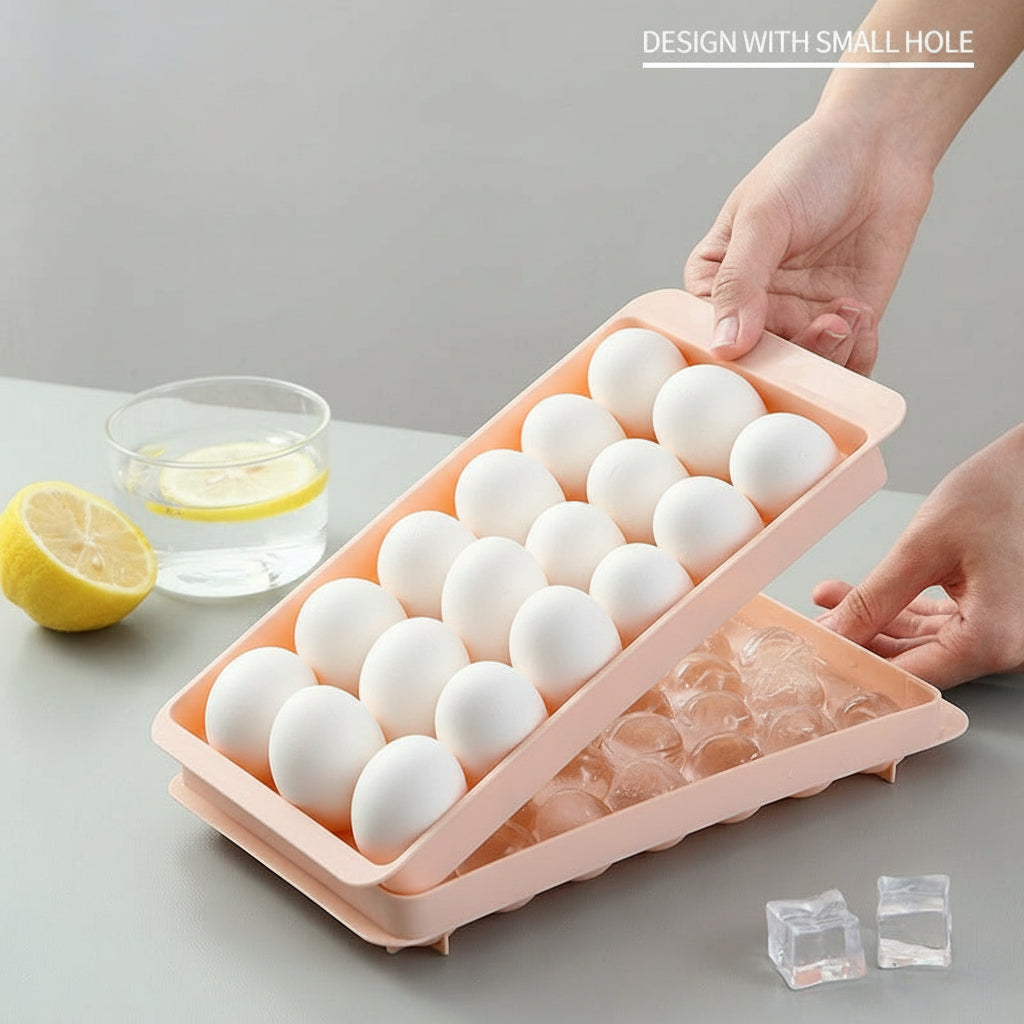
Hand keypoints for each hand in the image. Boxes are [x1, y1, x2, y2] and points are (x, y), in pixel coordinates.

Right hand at [685, 111, 932, 373]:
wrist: (879, 143)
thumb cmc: (808, 167)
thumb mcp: (762, 218)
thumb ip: (740, 281)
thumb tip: (725, 347)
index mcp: (714, 283)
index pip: (707, 336)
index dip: (728, 356)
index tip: (753, 354)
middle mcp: (754, 309)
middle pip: (758, 362)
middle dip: (789, 359)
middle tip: (817, 330)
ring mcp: (799, 318)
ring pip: (803, 370)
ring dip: (827, 355)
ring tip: (845, 315)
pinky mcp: (845, 321)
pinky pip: (846, 363)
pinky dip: (856, 353)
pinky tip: (862, 315)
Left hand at [813, 425, 1023, 688]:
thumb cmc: (998, 496)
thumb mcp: (922, 548)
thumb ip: (875, 599)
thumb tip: (835, 633)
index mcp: (992, 640)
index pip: (911, 675)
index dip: (859, 667)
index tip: (818, 657)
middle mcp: (1000, 645)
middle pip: (914, 662)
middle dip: (859, 644)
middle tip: (814, 630)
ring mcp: (995, 631)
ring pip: (917, 642)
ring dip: (870, 623)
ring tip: (826, 605)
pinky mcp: (986, 613)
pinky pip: (932, 623)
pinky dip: (892, 610)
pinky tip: (850, 596)